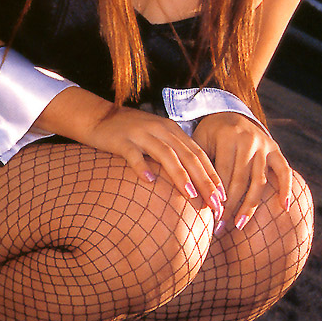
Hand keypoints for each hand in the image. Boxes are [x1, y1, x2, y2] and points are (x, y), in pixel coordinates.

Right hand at [82, 107, 226, 218]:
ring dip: (180, 175)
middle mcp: (161, 130)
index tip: (223, 197)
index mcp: (172, 130)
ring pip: (166, 154)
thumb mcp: (156, 139)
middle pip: (188, 155)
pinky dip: (142, 166)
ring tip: (191, 195)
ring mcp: (141, 133)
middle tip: (215, 203)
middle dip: (204, 180)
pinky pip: (134, 154)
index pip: (199, 153)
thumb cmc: (130, 133)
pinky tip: (149, 181)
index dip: (213, 175)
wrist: (98, 117)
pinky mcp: (122, 140)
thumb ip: (173, 154)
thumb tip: (195, 182)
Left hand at [192, 112, 292, 234]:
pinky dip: (286, 188)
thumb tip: (189, 194)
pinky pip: (284, 170)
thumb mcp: (199, 142)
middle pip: (240, 180)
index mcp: (227, 136)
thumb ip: (197, 164)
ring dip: (250, 206)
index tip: (209, 217)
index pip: (222, 173)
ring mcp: (264, 144)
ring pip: (259, 180)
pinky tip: (284, 207)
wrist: (228, 113)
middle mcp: (248, 139)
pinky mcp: (275, 149)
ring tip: (239, 225)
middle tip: (220, 228)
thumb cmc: (208, 135)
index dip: (216, 196)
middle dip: (230, 206)